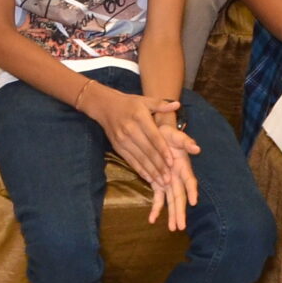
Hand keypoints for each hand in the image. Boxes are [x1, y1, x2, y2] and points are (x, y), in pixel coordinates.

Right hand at [79, 83, 201, 226]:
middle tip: (170, 178)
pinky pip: (131, 161)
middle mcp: (130, 129)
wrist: (104, 106)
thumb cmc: (129, 103)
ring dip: (151, 171)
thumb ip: (161, 105)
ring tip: (162, 182)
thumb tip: (177, 105)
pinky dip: (140, 170)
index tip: (171, 162)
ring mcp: (122, 139)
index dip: (162, 150)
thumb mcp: (144, 100)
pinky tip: (149, 178)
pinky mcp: (117, 147)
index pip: (153, 137)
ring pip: (140, 158)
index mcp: (139, 117)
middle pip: (147, 151)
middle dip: (159, 166)